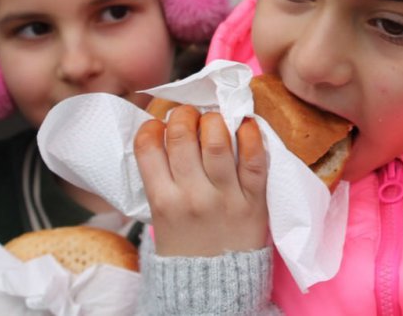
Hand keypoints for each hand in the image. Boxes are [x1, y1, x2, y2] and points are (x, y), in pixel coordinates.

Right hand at [134, 105, 268, 256]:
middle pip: (182, 136)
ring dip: (214, 119)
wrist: (215, 288)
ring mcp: (225, 197)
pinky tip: (245, 124)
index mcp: (162, 200)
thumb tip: (163, 132)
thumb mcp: (160, 216)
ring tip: (214, 119)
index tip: (159, 124)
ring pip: (217, 141)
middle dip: (184, 115)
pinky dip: (251, 134)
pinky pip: (255, 159)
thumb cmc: (187, 243)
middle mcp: (192, 196)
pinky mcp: (254, 199)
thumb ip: (160, 178)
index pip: (147, 147)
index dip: (152, 125)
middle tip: (189, 116)